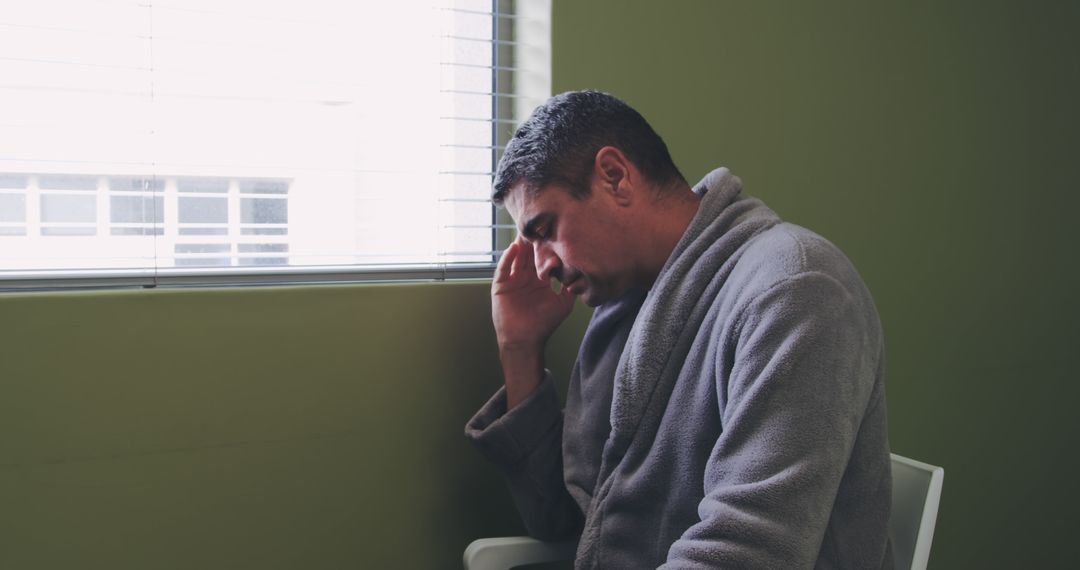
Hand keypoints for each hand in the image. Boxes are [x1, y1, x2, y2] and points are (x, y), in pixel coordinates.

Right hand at [491, 236, 575, 353]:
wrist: (526, 340)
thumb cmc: (544, 324)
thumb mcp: (563, 303)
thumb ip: (570, 288)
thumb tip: (582, 272)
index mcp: (540, 279)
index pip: (543, 258)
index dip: (547, 247)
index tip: (554, 231)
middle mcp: (526, 277)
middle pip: (529, 253)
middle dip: (533, 240)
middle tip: (538, 223)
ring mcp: (512, 280)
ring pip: (516, 257)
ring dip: (521, 244)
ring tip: (526, 230)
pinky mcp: (501, 285)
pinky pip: (503, 269)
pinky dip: (508, 258)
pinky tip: (514, 248)